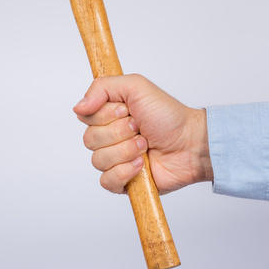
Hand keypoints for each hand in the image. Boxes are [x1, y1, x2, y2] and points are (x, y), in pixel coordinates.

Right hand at [73, 74, 212, 193]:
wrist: (191, 143)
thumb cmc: (169, 115)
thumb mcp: (137, 87)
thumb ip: (102, 87)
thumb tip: (78, 107)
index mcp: (109, 115)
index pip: (85, 117)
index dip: (105, 115)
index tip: (127, 110)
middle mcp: (110, 137)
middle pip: (89, 139)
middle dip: (119, 132)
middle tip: (140, 128)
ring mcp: (116, 160)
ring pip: (98, 161)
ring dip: (125, 150)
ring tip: (145, 145)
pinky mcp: (124, 182)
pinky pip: (107, 181)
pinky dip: (124, 172)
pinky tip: (141, 164)